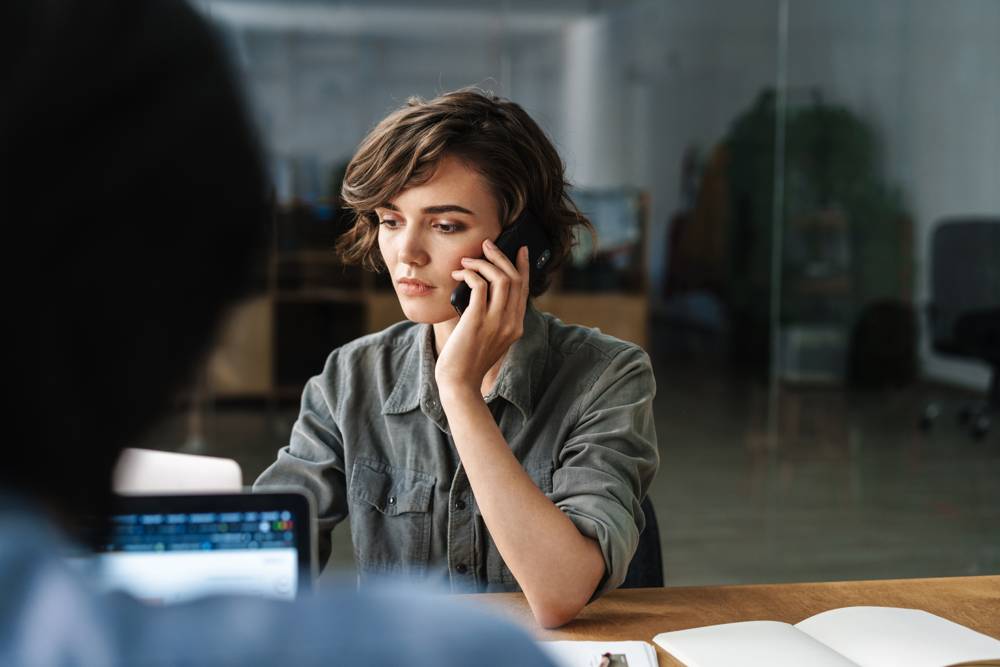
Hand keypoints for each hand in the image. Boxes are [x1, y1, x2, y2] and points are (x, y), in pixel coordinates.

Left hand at [435, 239, 529, 394]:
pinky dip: (471, 275)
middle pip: (514, 279)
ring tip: (468, 260)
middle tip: (487, 244)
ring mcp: (496, 322)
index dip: (523, 266)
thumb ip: (492, 317)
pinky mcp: (477, 321)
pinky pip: (480, 286)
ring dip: (484, 263)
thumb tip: (481, 289)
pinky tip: (460, 275)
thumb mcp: (488, 338)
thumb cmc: (467, 361)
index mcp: (516, 327)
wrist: (459, 384)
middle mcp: (511, 323)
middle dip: (501, 256)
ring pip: (501, 278)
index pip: (524, 289)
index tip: (520, 249)